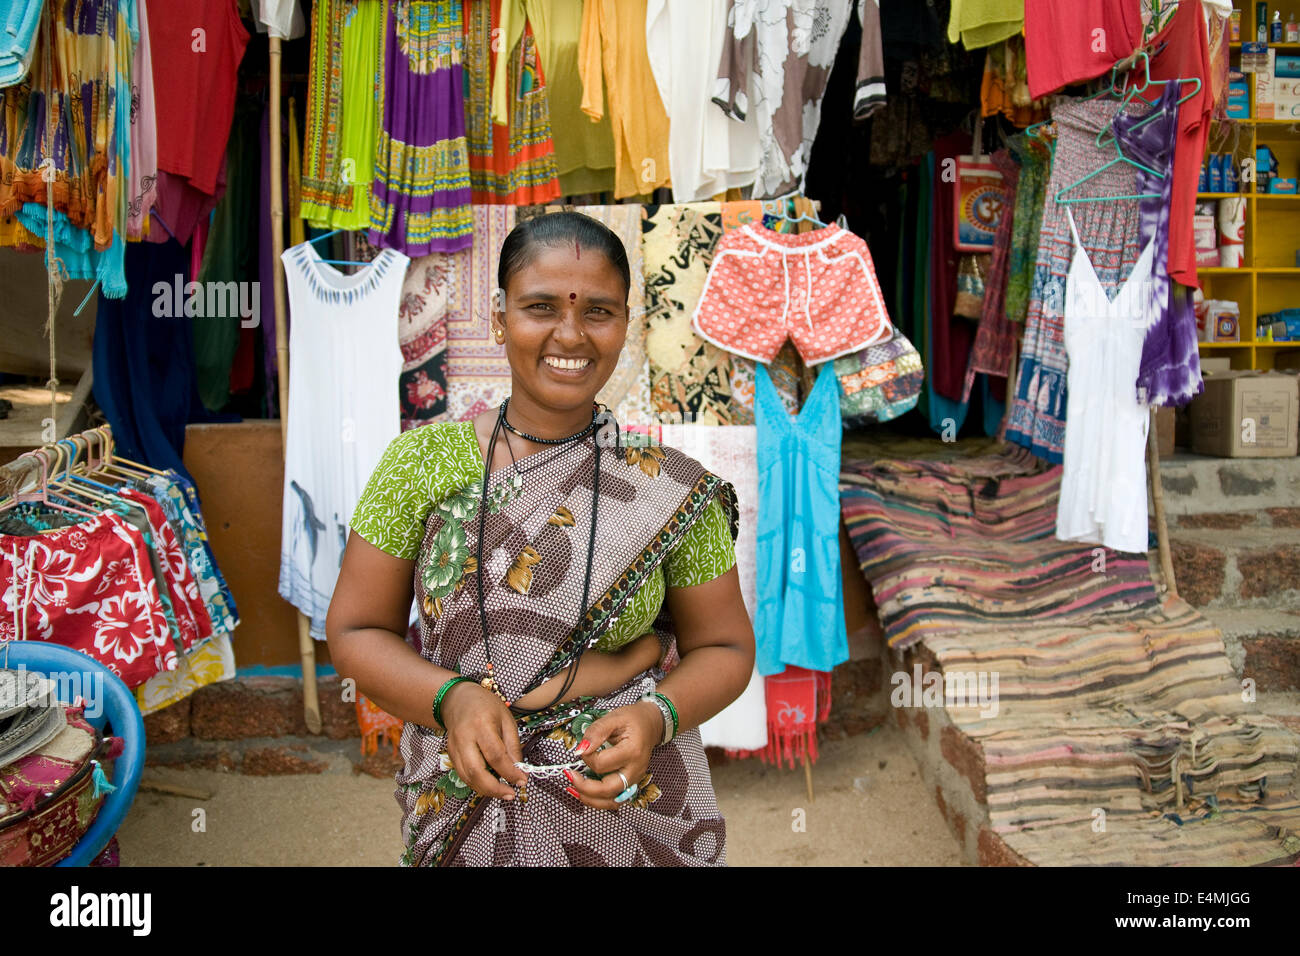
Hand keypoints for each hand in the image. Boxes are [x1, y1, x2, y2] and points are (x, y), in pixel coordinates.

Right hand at [440, 681, 527, 800]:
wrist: (458, 700)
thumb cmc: (485, 706)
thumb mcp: (507, 719)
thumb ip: (513, 745)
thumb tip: (519, 769)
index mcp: (481, 724)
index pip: (496, 755)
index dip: (510, 772)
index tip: (522, 781)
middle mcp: (464, 738)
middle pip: (477, 771)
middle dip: (495, 788)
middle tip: (510, 794)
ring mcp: (454, 747)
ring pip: (467, 777)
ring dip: (486, 790)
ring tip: (503, 792)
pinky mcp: (450, 754)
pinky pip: (463, 775)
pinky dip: (477, 784)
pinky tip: (489, 784)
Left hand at [562, 701, 662, 809]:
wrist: (650, 724)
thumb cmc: (633, 720)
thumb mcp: (613, 718)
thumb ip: (596, 732)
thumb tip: (581, 749)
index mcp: (632, 751)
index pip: (601, 764)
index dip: (586, 757)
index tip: (582, 748)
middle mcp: (635, 769)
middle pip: (608, 790)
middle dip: (585, 787)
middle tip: (570, 775)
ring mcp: (634, 779)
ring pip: (612, 801)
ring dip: (590, 799)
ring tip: (574, 789)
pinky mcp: (631, 783)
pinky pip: (614, 799)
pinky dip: (598, 800)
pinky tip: (586, 793)